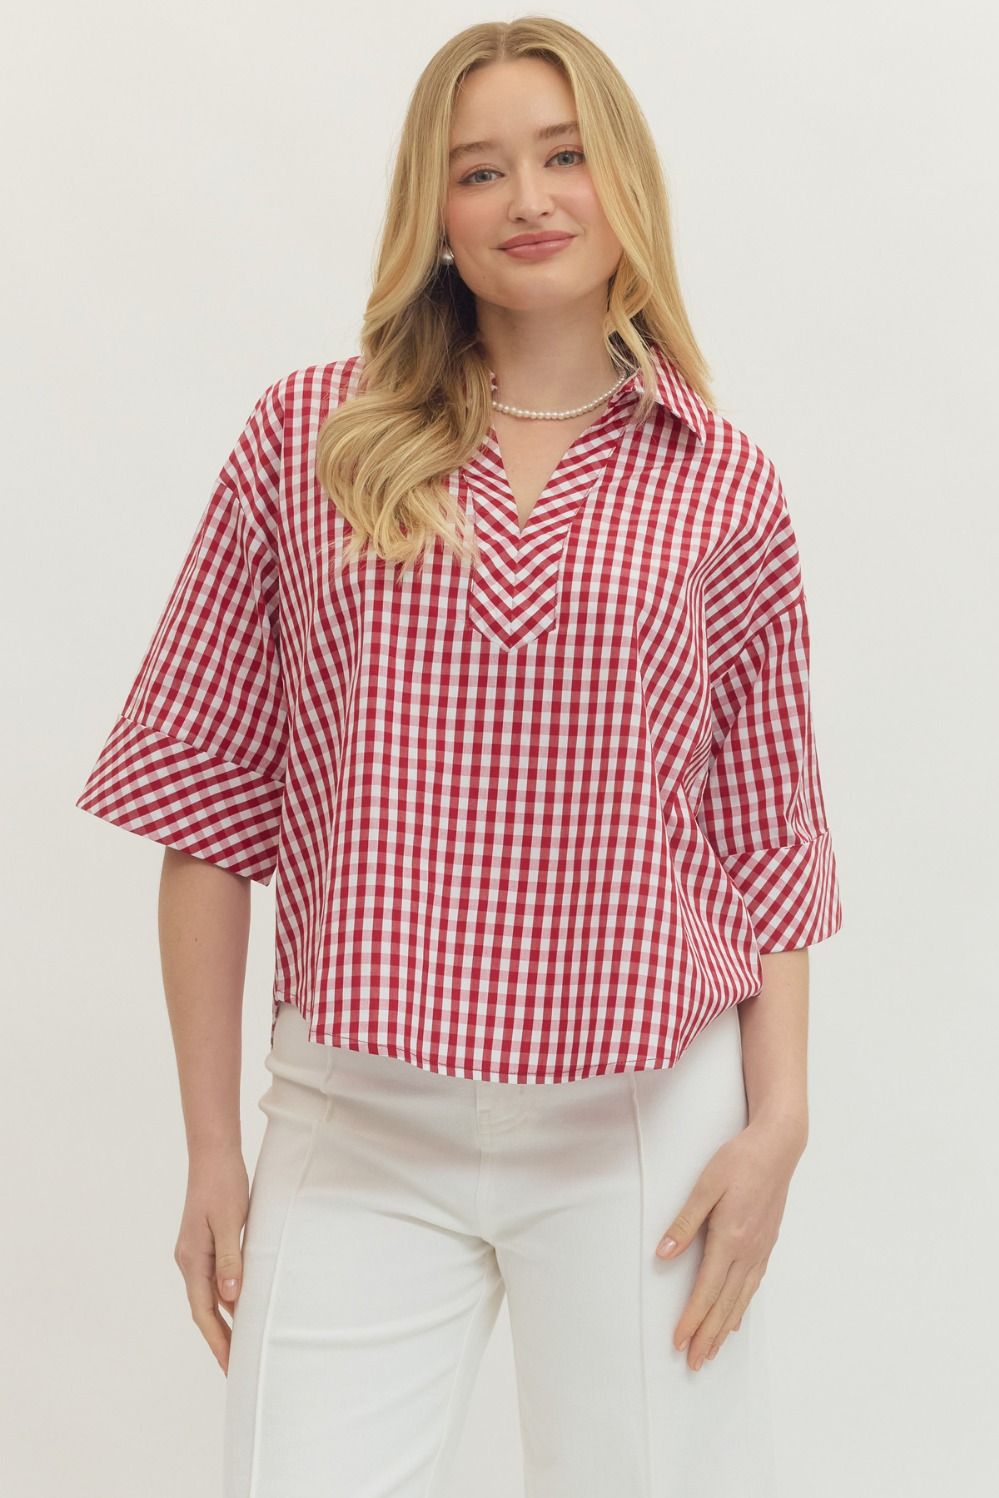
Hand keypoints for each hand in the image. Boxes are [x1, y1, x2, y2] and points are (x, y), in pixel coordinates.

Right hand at [174, 1142, 249, 1375]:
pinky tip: (242, 1307)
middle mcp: (189, 1260)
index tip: (230, 1366)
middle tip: (237, 1368)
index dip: (217, 1341)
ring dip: (224, 1321)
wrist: (213, 1154)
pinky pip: (215, 1280)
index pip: (203, 1311)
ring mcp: (195, 1253)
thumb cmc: (223, 1184)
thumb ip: (230, 1260)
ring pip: (210, 1296)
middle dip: (220, 1339)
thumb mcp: (229, 1222)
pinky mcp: (205, 1244)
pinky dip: (228, 1298)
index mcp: (191, 1259)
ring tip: (242, 1346)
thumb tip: (231, 1298)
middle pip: (204, 1310)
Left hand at [655, 1114, 805, 1369]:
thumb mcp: (706, 1185)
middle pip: (724, 1304)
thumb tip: (664, 1254)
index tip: (679, 1342)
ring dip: (724, 1328)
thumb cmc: (739, 1161)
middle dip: (707, 1335)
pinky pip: (753, 1286)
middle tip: (694, 1364)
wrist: (778, 1147)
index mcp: (729, 1238)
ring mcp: (760, 1250)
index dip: (692, 1319)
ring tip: (713, 1352)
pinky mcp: (767, 1244)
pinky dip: (742, 1307)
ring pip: (741, 1300)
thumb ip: (685, 1221)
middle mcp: (747, 1251)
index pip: (706, 1290)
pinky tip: (735, 1318)